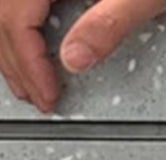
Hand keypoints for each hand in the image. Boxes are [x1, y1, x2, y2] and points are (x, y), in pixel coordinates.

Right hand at [2, 0, 165, 111]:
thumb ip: (108, 25)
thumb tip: (75, 59)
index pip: (14, 17)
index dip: (28, 63)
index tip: (48, 94)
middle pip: (2, 10)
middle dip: (15, 60)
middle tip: (39, 98)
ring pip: (1, 3)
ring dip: (8, 43)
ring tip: (28, 81)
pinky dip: (13, 20)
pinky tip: (27, 42)